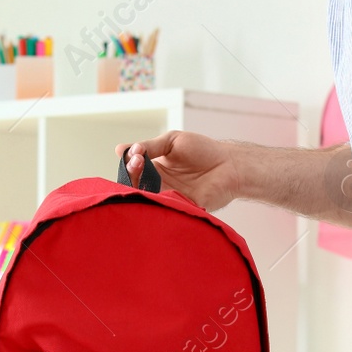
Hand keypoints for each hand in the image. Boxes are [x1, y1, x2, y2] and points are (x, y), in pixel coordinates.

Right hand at [117, 131, 238, 212]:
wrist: (230, 165)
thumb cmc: (204, 150)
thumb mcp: (172, 141)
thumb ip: (149, 146)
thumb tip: (121, 150)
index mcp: (155, 168)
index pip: (133, 170)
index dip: (130, 164)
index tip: (136, 155)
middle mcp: (159, 184)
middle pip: (135, 185)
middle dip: (132, 175)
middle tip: (138, 163)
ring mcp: (169, 197)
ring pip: (146, 198)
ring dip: (141, 188)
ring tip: (144, 173)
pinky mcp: (179, 209)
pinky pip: (163, 209)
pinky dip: (157, 201)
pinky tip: (156, 190)